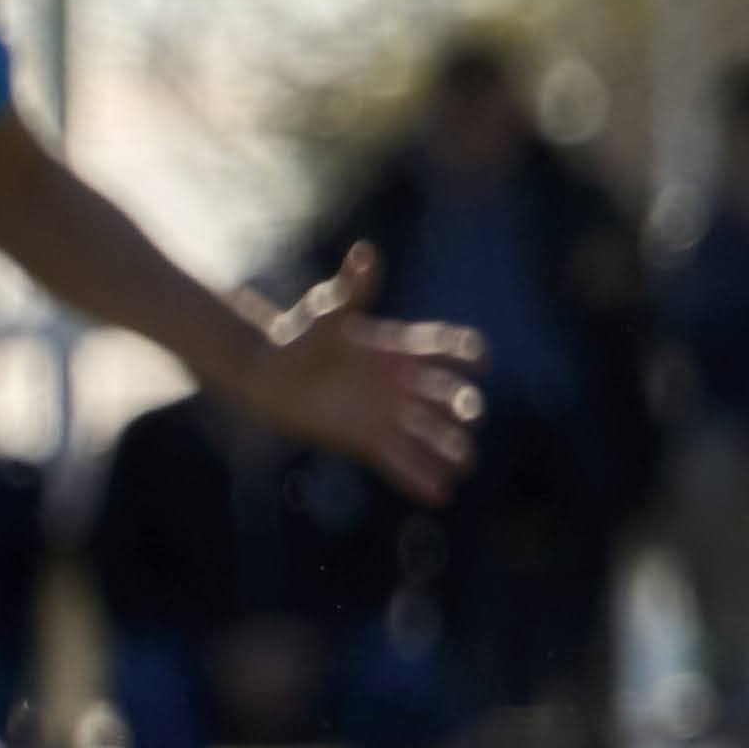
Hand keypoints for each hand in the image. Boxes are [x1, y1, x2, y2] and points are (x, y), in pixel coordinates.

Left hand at [234, 245, 483, 503]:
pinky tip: (440, 494)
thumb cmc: (301, 335)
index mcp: (401, 349)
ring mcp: (390, 414)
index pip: (444, 348)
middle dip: (464, 404)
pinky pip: (401, 462)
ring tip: (463, 464)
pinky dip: (420, 477)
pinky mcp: (370, 441)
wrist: (269, 373)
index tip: (479, 361)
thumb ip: (351, 288)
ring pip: (430, 434)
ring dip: (450, 449)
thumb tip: (365, 253)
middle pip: (447, 395)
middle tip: (469, 413)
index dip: (466, 353)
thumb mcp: (327, 310)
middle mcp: (403, 384)